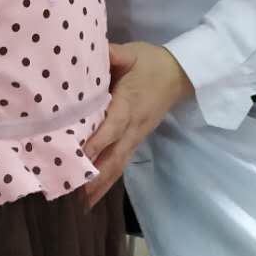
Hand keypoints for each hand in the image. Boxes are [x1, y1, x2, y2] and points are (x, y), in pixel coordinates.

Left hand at [84, 43, 193, 201]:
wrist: (182, 74)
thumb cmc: (152, 62)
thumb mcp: (133, 53)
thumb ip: (113, 54)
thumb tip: (92, 49)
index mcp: (129, 103)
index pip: (112, 126)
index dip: (96, 142)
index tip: (79, 157)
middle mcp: (133, 126)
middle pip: (114, 155)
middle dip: (95, 176)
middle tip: (73, 194)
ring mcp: (136, 136)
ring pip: (118, 165)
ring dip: (100, 185)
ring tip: (80, 205)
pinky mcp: (137, 140)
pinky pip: (121, 163)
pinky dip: (108, 180)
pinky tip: (93, 194)